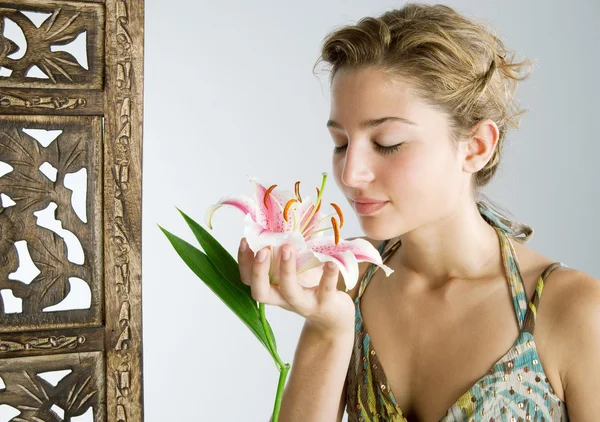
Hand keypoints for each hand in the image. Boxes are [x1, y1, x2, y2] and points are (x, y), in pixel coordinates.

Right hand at [238, 238, 355, 335]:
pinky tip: (330, 261)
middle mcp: (283, 298)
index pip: (248, 278)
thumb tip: (288, 210)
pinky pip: (325, 289)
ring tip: (287, 247)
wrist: (333, 315)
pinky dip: (328, 275)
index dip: (244, 261)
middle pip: (260, 292)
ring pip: (289, 291)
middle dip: (258, 270)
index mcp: (272, 287)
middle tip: (262, 249)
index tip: (245, 240)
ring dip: (286, 270)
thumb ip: (288, 244)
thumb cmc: (310, 283)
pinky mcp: (325, 304)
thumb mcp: (296, 264)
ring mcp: (304, 303)